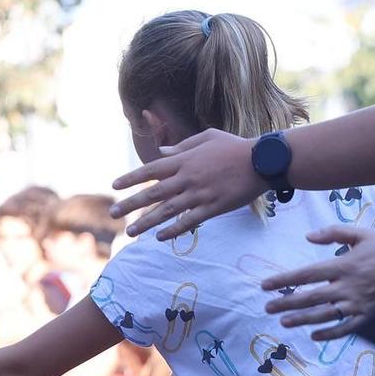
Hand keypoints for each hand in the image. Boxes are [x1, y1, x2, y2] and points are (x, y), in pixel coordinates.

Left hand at [110, 129, 262, 239]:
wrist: (261, 161)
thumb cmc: (234, 146)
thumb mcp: (206, 137)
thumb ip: (181, 147)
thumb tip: (161, 154)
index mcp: (185, 160)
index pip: (151, 170)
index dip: (131, 178)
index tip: (115, 185)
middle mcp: (187, 178)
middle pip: (153, 193)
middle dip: (130, 203)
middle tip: (113, 213)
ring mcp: (199, 194)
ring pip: (167, 211)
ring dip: (146, 222)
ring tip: (131, 231)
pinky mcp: (213, 208)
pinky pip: (189, 221)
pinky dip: (174, 230)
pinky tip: (160, 238)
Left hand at [261, 225, 374, 338]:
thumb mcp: (360, 233)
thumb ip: (333, 233)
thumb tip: (307, 236)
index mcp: (343, 265)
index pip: (306, 274)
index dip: (284, 280)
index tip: (265, 285)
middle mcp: (347, 286)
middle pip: (310, 297)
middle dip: (286, 303)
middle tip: (267, 307)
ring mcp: (358, 303)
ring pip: (324, 315)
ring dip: (302, 319)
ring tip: (284, 322)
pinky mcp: (369, 314)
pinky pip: (346, 328)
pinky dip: (329, 333)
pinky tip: (314, 335)